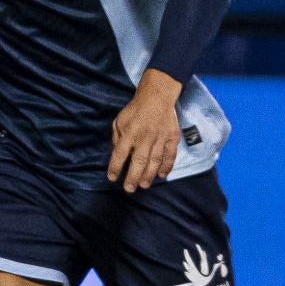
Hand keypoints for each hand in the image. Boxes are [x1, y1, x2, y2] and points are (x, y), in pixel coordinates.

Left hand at [108, 69, 182, 191]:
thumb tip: (117, 152)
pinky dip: (167, 166)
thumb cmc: (136, 110)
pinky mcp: (172, 137)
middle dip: (133, 176)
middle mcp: (144, 136)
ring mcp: (160, 137)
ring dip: (149, 174)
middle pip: (138, 160)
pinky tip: (162, 175)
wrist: (157, 96)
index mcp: (129, 132)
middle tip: (130, 189)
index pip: (120, 152)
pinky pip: (170, 154)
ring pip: (155, 160)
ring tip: (144, 185)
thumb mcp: (120, 120)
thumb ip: (117, 136)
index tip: (112, 178)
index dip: (115, 166)